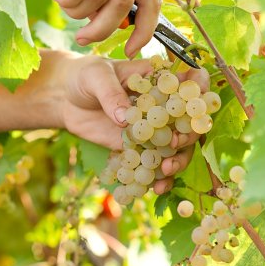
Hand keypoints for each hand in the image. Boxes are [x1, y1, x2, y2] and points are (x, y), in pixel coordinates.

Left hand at [57, 54, 209, 194]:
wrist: (64, 99)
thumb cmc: (83, 77)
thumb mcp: (96, 77)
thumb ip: (111, 94)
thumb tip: (124, 119)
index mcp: (157, 80)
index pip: (188, 82)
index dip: (200, 90)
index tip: (198, 103)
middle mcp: (161, 106)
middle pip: (189, 121)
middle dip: (189, 134)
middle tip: (176, 144)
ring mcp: (152, 129)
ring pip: (177, 147)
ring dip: (179, 160)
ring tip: (166, 170)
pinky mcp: (138, 148)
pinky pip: (154, 164)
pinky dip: (158, 178)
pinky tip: (155, 188)